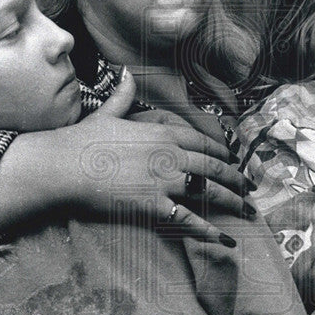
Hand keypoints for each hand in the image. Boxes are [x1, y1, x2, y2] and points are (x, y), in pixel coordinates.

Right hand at [0, 68, 253, 245]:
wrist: (64, 166)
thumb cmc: (82, 140)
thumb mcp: (107, 113)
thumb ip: (123, 95)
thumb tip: (126, 73)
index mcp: (162, 133)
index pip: (202, 143)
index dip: (221, 153)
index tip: (233, 160)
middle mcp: (170, 155)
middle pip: (213, 168)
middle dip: (236, 178)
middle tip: (251, 187)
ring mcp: (164, 181)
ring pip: (209, 192)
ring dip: (233, 202)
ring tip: (249, 211)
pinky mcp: (154, 206)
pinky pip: (190, 220)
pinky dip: (211, 232)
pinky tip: (228, 241)